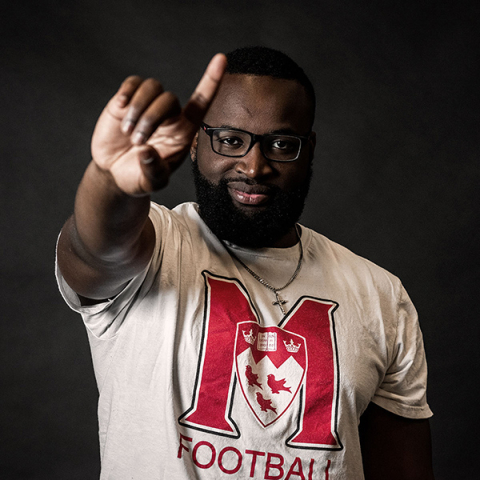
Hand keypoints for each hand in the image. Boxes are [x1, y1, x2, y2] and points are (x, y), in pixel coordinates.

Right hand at [91, 53, 226, 195]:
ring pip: (152, 87)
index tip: (222, 59)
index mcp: (182, 132)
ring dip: (138, 109)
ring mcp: (148, 106)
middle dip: (151, 119)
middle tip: (137, 143)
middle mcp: (169, 116)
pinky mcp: (127, 101)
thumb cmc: (139, 178)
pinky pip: (132, 83)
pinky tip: (121, 109)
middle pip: (169, 99)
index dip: (212, 81)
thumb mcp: (151, 183)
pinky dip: (127, 93)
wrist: (113, 174)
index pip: (201, 103)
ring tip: (128, 132)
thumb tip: (147, 152)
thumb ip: (153, 172)